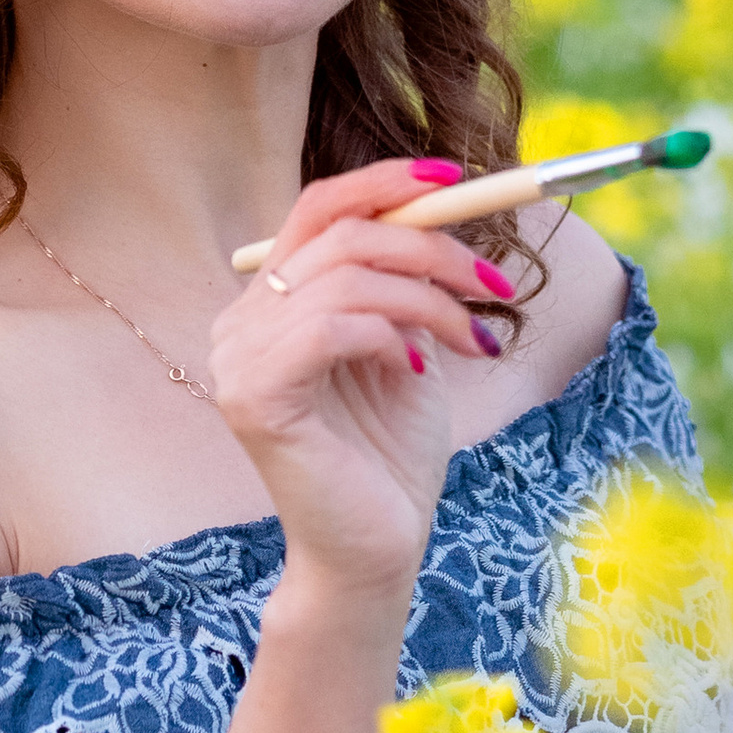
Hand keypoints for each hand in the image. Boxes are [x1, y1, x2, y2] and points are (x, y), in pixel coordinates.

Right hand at [206, 159, 510, 612]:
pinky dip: (390, 334)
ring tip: (473, 342)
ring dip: (430, 299)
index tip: (454, 180)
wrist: (376, 553)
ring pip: (347, 277)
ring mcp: (238, 358)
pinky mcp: (254, 396)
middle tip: (494, 286)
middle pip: (340, 232)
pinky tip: (416, 370)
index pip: (319, 209)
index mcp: (271, 303)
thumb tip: (440, 208)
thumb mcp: (409, 348)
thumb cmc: (390, 458)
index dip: (385, 182)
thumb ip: (405, 284)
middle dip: (432, 246)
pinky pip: (331, 326)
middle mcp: (241, 322)